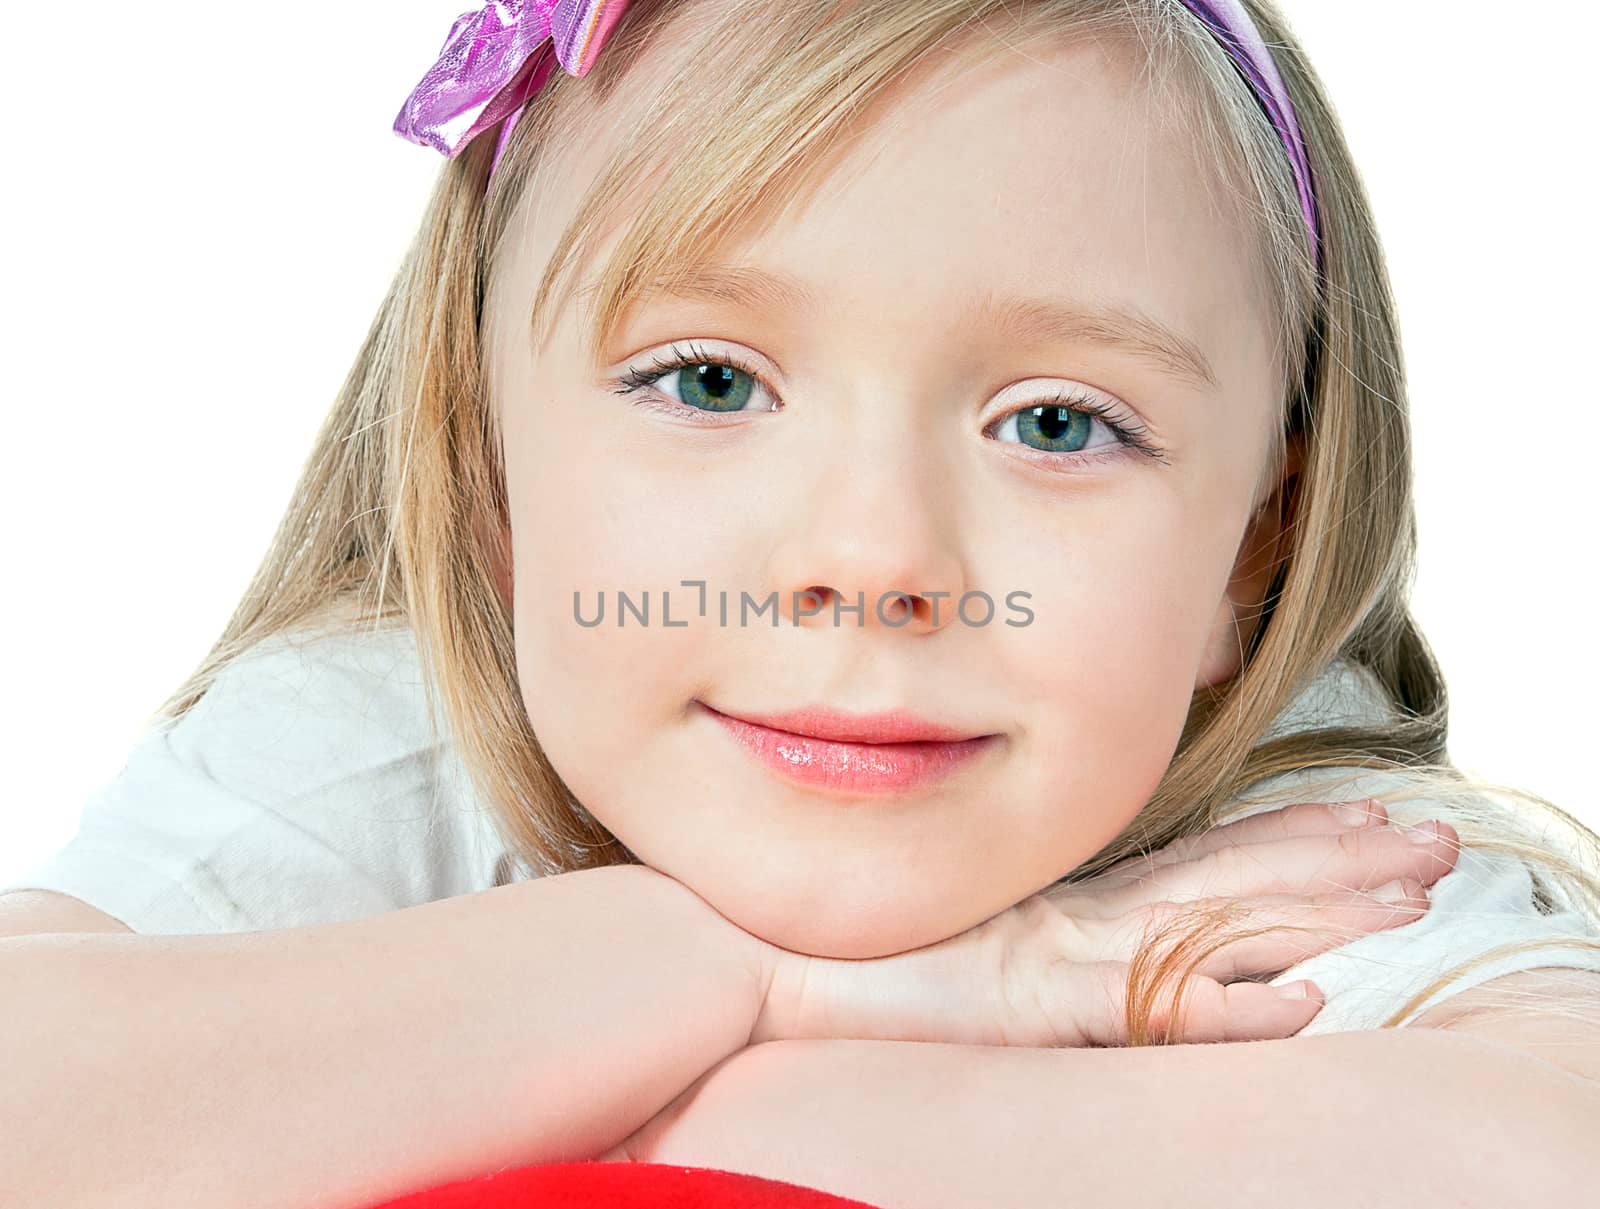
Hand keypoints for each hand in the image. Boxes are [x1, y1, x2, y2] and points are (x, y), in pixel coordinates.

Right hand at [751, 798, 1460, 1047]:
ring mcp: (1061, 954)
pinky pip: (1148, 1013)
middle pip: (1234, 884)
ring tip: (1412, 898)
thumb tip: (1069, 950)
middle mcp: (1080, 916)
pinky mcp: (1032, 1005)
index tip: (1366, 817)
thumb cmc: (848, 951)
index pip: (1204, 862)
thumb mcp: (961, 947)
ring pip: (1218, 930)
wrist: (761, 954)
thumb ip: (1028, 944)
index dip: (1291, 839)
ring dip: (1320, 916)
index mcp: (1069, 903)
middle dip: (1341, 864)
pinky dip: (1227, 1013)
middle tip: (1436, 844)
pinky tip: (1301, 1009)